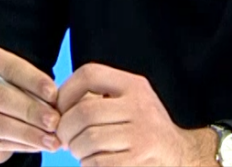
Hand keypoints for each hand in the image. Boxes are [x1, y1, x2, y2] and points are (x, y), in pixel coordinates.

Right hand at [0, 46, 61, 165]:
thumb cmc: (5, 87)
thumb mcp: (14, 78)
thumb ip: (30, 85)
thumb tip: (53, 101)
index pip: (8, 67)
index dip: (32, 80)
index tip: (53, 93)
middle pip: (1, 98)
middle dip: (31, 110)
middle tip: (54, 120)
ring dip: (29, 133)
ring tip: (51, 139)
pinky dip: (22, 145)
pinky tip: (38, 145)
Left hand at [55, 62, 218, 166]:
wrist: (176, 154)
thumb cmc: (142, 126)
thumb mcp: (129, 101)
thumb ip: (100, 97)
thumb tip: (55, 106)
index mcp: (133, 84)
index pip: (90, 74)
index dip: (66, 91)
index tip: (59, 109)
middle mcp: (138, 105)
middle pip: (84, 112)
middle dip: (65, 129)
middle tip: (65, 138)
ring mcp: (140, 133)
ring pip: (87, 139)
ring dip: (75, 149)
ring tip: (80, 150)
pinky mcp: (137, 159)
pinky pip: (96, 162)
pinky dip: (87, 163)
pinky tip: (93, 160)